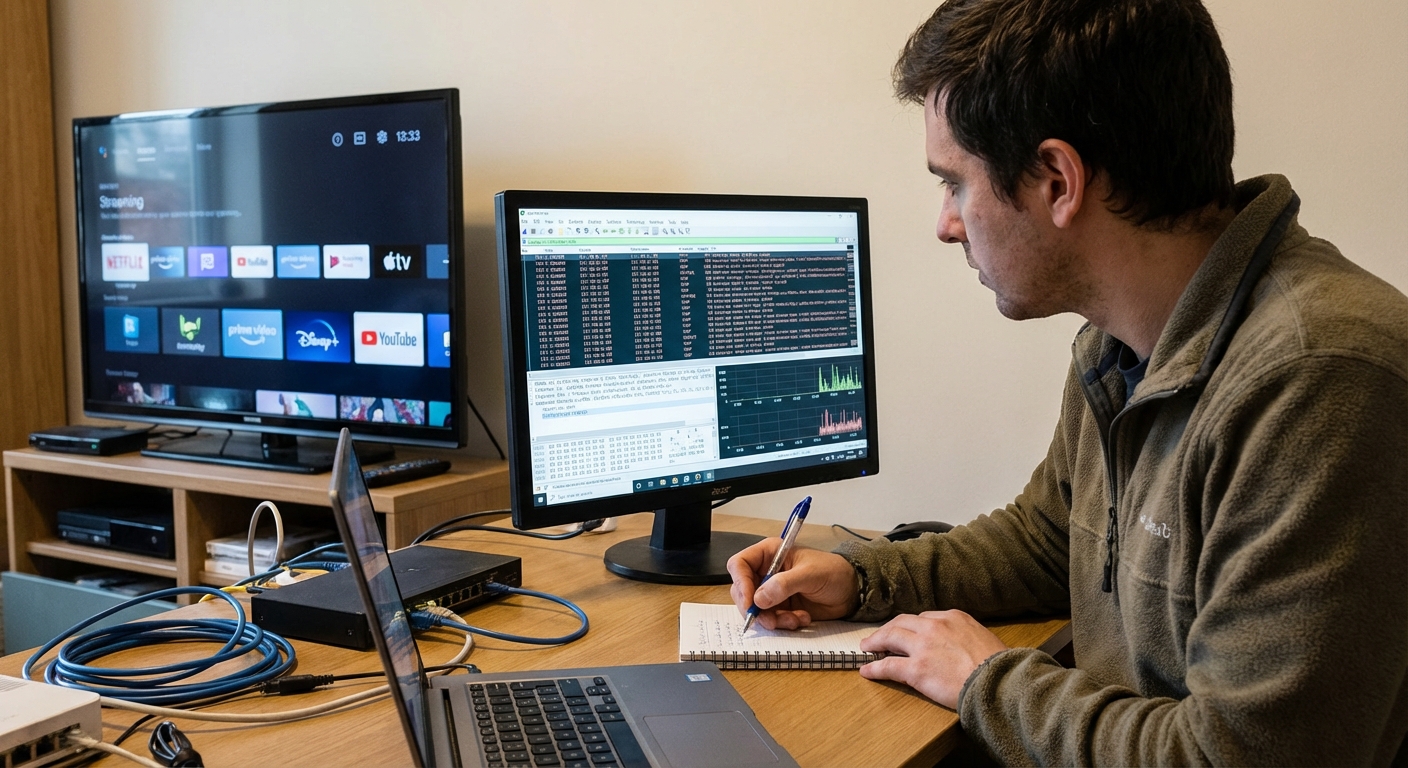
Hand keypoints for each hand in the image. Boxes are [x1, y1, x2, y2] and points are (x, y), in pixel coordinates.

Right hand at [726, 540, 857, 629]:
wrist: (850, 591)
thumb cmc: (833, 572)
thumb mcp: (810, 574)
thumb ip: (784, 584)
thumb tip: (759, 598)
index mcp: (769, 553)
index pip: (740, 565)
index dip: (741, 583)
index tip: (751, 602)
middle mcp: (766, 572)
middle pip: (742, 591)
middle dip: (755, 609)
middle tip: (770, 620)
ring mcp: (772, 591)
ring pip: (755, 609)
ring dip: (772, 619)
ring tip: (794, 619)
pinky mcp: (780, 607)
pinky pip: (770, 619)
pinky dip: (783, 623)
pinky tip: (800, 619)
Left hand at [858, 611, 1007, 708]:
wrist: (998, 681)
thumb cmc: (998, 665)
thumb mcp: (982, 637)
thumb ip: (965, 635)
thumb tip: (960, 644)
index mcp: (953, 617)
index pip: (923, 618)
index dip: (910, 626)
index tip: (905, 632)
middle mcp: (935, 626)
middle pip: (902, 622)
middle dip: (888, 629)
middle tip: (878, 636)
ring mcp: (923, 647)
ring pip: (890, 637)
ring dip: (875, 642)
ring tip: (867, 647)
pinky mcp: (916, 669)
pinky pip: (888, 665)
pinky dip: (875, 667)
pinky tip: (867, 670)